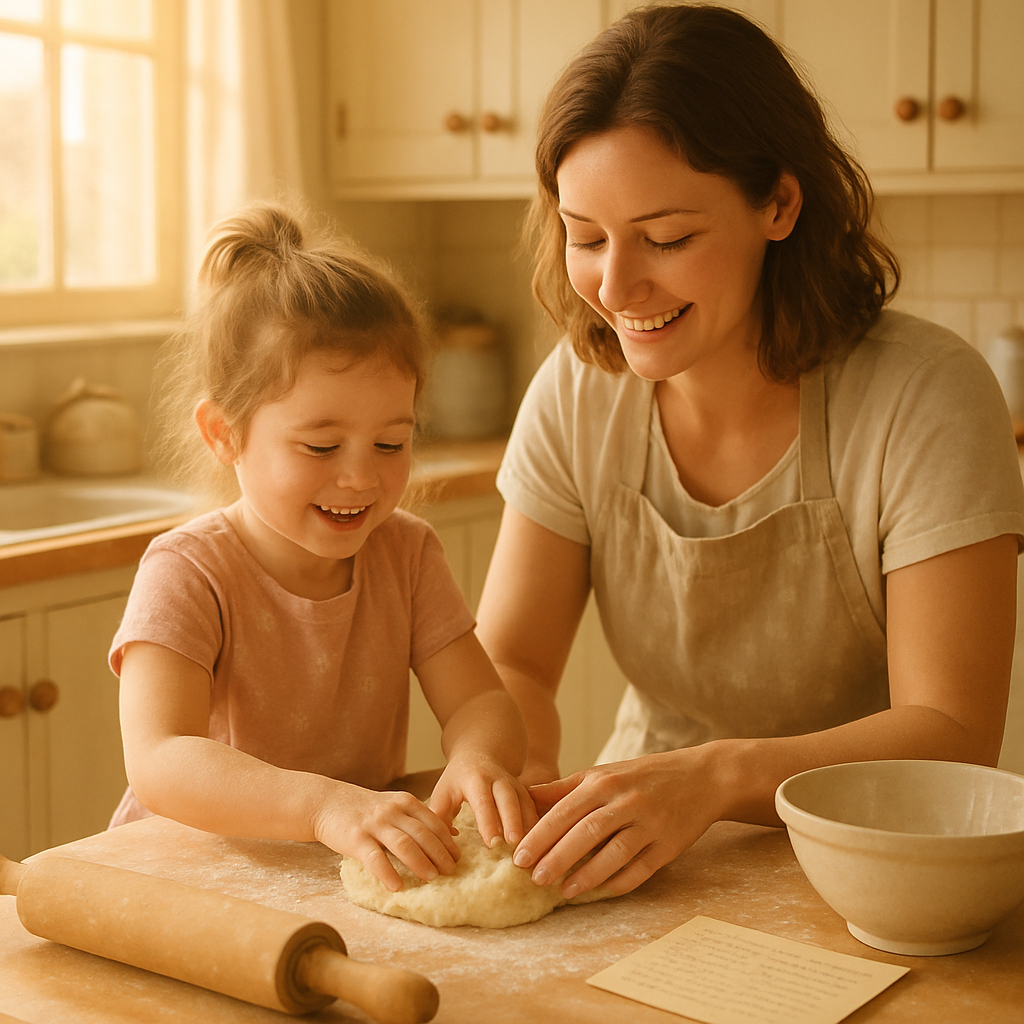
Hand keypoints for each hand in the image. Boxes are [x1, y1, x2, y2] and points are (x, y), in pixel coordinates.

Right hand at [313, 782, 460, 891]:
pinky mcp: (356, 839)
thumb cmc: (366, 809)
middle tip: (451, 871)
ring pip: (404, 845)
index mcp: (406, 802)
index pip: (433, 822)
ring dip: (420, 863)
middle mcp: (393, 811)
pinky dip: (388, 873)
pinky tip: (397, 886)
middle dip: (440, 854)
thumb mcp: (396, 805)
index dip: (447, 841)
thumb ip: (420, 818)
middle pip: (423, 834)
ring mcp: (375, 824)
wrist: (327, 802)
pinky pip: (375, 858)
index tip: (458, 858)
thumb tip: (452, 833)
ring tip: (432, 878)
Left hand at [430, 753, 538, 848]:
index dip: (487, 822)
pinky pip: (534, 807)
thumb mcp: (442, 792)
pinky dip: (538, 824)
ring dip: (529, 825)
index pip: (482, 801)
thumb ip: (440, 816)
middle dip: (513, 820)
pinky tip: (540, 843)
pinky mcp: (525, 792)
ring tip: (531, 848)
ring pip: (526, 803)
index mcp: (476, 779)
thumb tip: (448, 841)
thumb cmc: (458, 779)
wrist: (480, 753)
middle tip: (514, 842)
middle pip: (508, 799)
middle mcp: (498, 779)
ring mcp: (515, 784)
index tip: (491, 843)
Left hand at [511, 749, 720, 897]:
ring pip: (614, 852)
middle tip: (534, 879)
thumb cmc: (643, 776)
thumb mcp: (604, 773)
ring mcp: (650, 823)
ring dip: (587, 875)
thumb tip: (527, 797)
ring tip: (563, 892)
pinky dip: (620, 882)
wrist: (702, 777)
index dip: (540, 836)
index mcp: (604, 782)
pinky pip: (641, 868)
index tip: (519, 857)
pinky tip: (601, 892)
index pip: (565, 811)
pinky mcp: (669, 844)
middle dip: (557, 858)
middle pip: (586, 833)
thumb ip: (565, 788)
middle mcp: (626, 801)